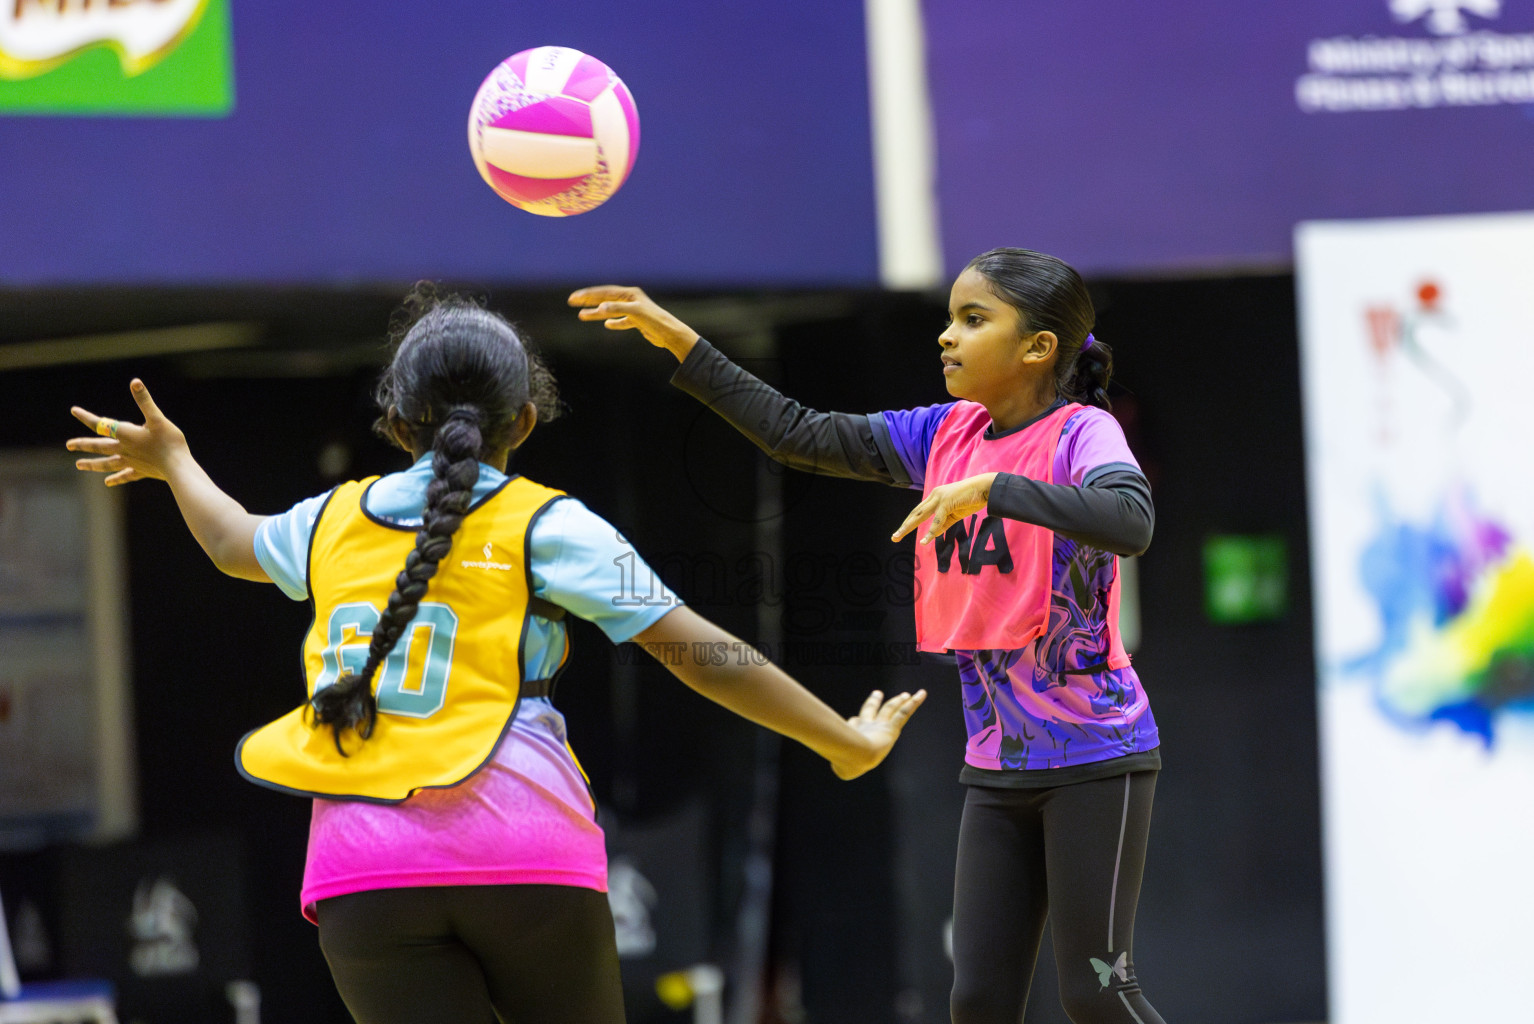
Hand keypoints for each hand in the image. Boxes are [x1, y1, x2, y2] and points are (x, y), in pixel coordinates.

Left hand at [67, 379, 187, 486]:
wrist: (178, 468)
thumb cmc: (169, 442)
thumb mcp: (158, 418)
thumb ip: (145, 401)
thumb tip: (135, 382)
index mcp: (126, 435)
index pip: (101, 424)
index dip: (86, 417)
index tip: (74, 411)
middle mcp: (125, 449)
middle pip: (99, 446)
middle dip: (83, 444)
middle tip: (69, 445)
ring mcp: (132, 462)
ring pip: (107, 463)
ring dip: (92, 464)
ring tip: (79, 465)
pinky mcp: (141, 471)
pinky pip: (125, 475)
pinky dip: (116, 478)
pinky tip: (108, 482)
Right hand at [568, 285, 699, 359]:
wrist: (671, 334)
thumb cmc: (655, 321)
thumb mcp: (635, 313)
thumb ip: (617, 309)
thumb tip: (599, 308)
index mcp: (630, 294)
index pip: (604, 292)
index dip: (588, 295)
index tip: (574, 298)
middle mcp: (631, 300)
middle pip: (605, 298)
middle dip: (588, 300)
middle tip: (572, 301)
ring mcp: (634, 310)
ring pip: (611, 310)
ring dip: (596, 313)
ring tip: (581, 316)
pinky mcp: (638, 322)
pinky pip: (622, 321)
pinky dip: (614, 322)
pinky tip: (607, 325)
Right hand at [831, 689, 926, 779]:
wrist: (855, 754)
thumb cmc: (848, 763)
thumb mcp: (844, 768)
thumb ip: (844, 767)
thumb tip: (842, 769)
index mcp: (853, 734)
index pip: (855, 722)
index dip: (855, 721)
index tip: (855, 718)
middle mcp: (866, 726)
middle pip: (871, 710)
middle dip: (874, 702)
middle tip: (878, 693)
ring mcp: (880, 725)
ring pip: (891, 709)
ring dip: (898, 701)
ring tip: (906, 695)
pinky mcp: (892, 728)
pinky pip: (904, 713)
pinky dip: (914, 703)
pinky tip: (922, 694)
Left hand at [891, 472, 998, 544]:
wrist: (986, 488)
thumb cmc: (972, 500)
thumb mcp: (955, 514)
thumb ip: (943, 524)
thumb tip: (932, 536)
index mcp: (936, 497)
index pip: (919, 511)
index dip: (909, 522)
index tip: (901, 532)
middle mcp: (935, 496)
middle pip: (915, 513)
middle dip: (904, 525)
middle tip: (894, 537)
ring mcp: (939, 498)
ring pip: (920, 515)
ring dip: (908, 526)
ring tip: (899, 536)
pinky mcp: (947, 502)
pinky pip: (937, 520)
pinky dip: (931, 531)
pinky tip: (925, 540)